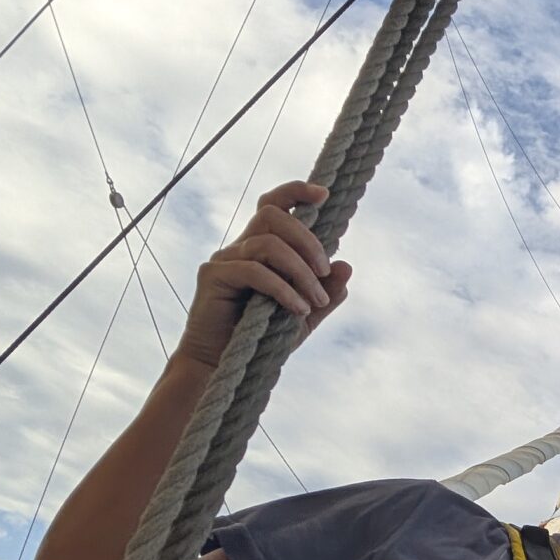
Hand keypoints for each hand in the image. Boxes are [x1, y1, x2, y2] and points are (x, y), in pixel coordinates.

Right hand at [177, 181, 352, 367]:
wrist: (224, 367)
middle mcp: (241, 247)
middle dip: (307, 240)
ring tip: (314, 300)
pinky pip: (254, 270)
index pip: (274, 206)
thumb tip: (346, 266)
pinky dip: (282, 289)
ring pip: (268, 244)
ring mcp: (224, 259)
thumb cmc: (262, 340)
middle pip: (273, 216)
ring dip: (300, 271)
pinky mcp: (213, 276)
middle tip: (324, 271)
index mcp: (261, 248)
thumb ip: (325, 294)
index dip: (296, 192)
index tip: (325, 195)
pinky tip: (298, 309)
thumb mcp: (304, 317)